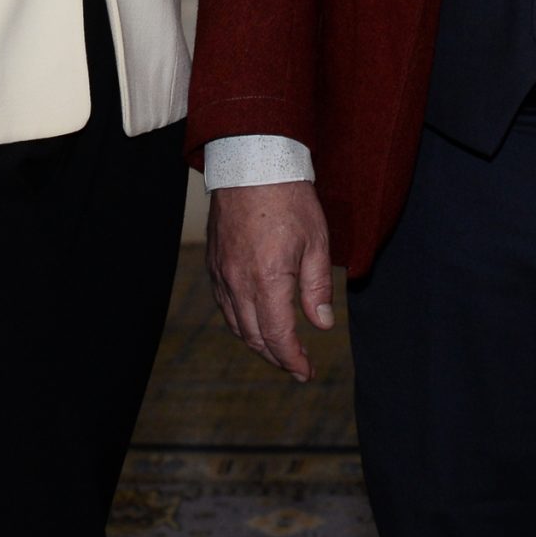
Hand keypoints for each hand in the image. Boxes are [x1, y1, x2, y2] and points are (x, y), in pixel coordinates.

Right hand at [208, 180, 334, 381]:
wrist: (252, 163)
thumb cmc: (289, 198)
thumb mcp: (316, 242)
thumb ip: (317, 287)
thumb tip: (321, 324)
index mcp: (267, 280)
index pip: (278, 336)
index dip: (293, 360)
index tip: (307, 373)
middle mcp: (239, 283)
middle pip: (254, 337)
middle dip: (277, 357)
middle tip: (297, 366)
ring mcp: (222, 274)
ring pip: (236, 324)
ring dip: (257, 342)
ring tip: (278, 349)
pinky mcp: (214, 263)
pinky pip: (224, 304)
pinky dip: (240, 321)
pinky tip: (254, 320)